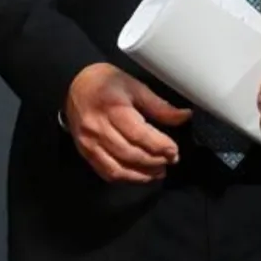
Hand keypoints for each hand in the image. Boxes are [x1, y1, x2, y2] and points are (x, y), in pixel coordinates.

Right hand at [64, 63, 191, 182]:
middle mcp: (98, 128)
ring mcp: (89, 143)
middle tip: (172, 160)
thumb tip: (184, 116)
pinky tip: (140, 175)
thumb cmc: (107, 82)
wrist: (75, 85)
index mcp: (113, 108)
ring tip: (159, 171)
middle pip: (129, 153)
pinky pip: (106, 172)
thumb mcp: (135, 86)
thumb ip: (159, 105)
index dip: (159, 145)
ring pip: (117, 168)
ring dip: (141, 174)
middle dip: (154, 161)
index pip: (139, 134)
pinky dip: (125, 177)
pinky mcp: (85, 152)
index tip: (174, 150)